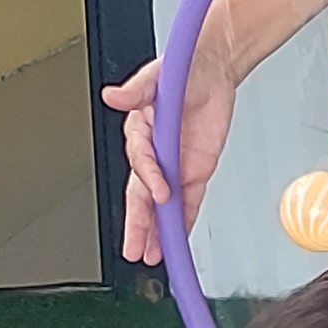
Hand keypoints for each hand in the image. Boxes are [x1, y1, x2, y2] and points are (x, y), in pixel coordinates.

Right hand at [101, 53, 235, 265]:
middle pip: (143, 195)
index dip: (149, 177)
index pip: (141, 160)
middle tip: (136, 248)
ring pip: (162, 206)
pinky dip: (183, 222)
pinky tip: (176, 240)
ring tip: (152, 256)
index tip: (158, 191)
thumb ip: (137, 90)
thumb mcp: (158, 77)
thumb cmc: (182, 71)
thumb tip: (114, 95)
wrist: (214, 71)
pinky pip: (188, 202)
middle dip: (139, 223)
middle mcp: (154, 154)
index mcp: (140, 131)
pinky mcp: (194, 172)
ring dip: (157, 231)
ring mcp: (174, 166)